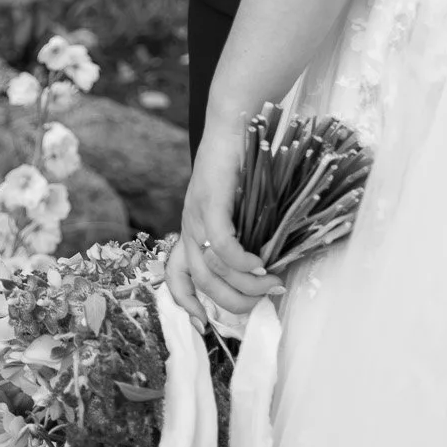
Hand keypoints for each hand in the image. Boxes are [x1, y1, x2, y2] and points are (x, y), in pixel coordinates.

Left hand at [166, 108, 282, 327]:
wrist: (234, 120)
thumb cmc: (241, 161)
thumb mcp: (238, 205)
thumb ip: (243, 233)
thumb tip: (265, 267)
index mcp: (191, 229)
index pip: (175, 277)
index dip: (186, 305)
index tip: (206, 325)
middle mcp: (189, 226)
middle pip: (200, 283)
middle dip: (232, 304)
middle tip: (261, 305)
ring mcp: (197, 214)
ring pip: (212, 270)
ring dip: (244, 286)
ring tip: (271, 284)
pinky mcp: (211, 201)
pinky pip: (222, 244)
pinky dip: (241, 261)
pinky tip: (260, 264)